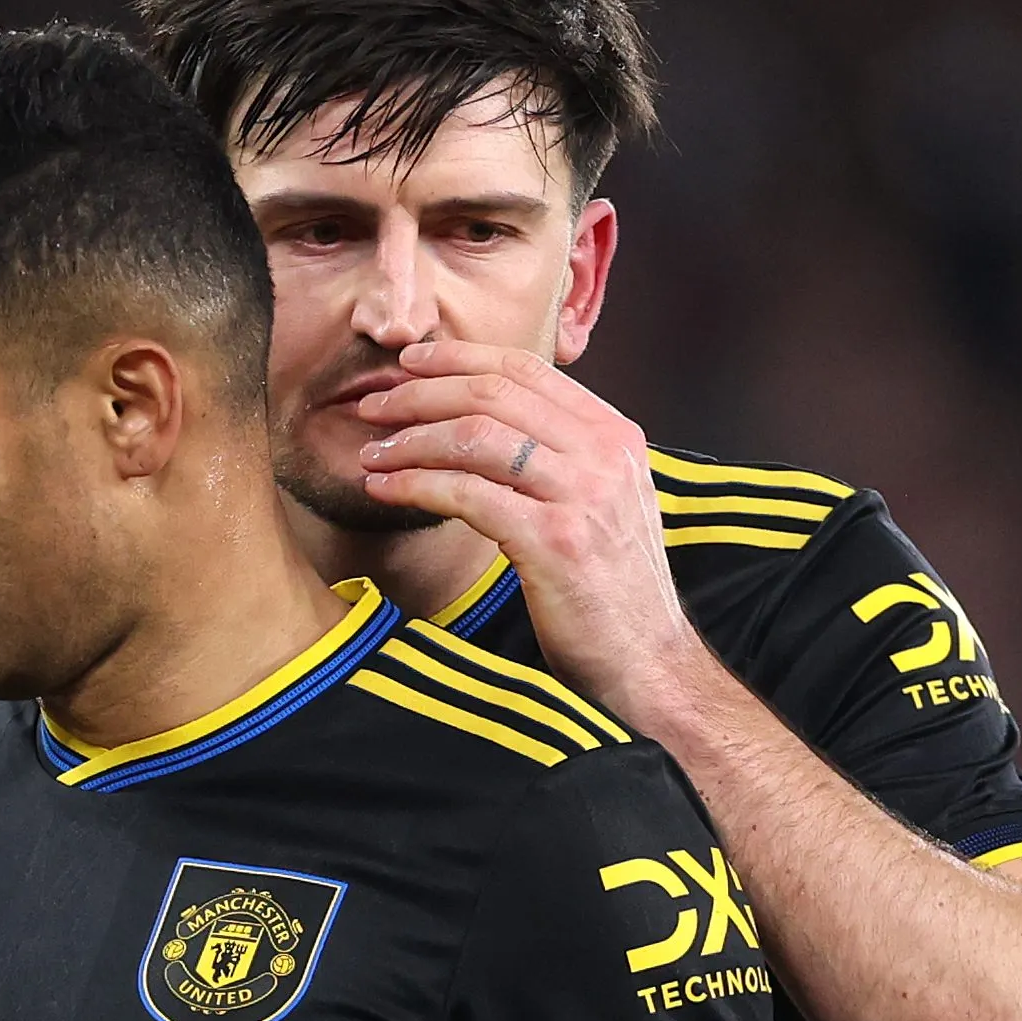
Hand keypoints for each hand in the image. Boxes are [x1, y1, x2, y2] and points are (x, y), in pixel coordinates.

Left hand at [356, 340, 716, 725]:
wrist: (649, 662)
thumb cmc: (612, 590)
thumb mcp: (601, 504)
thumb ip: (561, 458)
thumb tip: (488, 423)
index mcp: (615, 436)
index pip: (527, 369)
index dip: (459, 358)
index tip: (410, 364)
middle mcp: (603, 454)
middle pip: (493, 393)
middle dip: (420, 394)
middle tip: (374, 408)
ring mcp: (582, 495)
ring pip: (475, 437)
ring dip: (410, 440)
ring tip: (372, 454)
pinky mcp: (555, 540)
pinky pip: (467, 494)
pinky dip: (416, 486)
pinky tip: (386, 490)